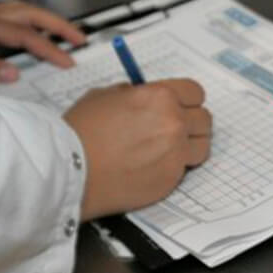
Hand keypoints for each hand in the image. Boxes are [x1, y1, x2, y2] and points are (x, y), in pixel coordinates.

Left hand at [0, 0, 86, 82]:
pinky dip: (30, 21)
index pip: (27, 35)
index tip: (68, 62)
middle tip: (79, 38)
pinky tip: (37, 32)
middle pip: (31, 13)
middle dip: (58, 24)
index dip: (50, 48)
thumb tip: (15, 73)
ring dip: (46, 19)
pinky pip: (12, 15)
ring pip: (22, 10)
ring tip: (65, 32)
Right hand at [65, 79, 211, 219]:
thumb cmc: (80, 132)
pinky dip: (174, 167)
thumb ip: (132, 94)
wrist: (69, 170)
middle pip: (204, 119)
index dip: (187, 99)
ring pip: (201, 146)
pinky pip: (185, 169)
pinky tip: (152, 166)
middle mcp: (174, 122)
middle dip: (190, 122)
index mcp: (160, 96)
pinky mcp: (171, 179)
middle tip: (173, 129)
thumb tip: (143, 95)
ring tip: (167, 150)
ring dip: (189, 146)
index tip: (181, 106)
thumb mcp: (103, 96)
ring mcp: (176, 153)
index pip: (195, 92)